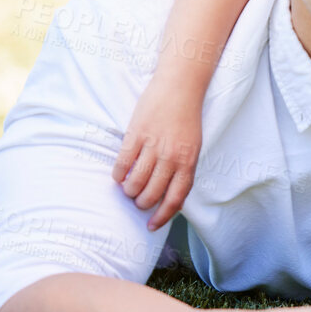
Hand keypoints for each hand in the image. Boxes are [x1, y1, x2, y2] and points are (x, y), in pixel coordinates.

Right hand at [111, 85, 203, 229]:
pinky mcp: (136, 134)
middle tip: (137, 200)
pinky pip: (123, 163)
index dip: (162, 217)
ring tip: (128, 189)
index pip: (174, 199)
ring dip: (129, 191)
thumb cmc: (186, 118)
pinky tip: (118, 177)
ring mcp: (153, 146)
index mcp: (188, 162)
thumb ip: (182, 170)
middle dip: (142, 203)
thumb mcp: (193, 147)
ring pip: (135, 182)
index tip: (151, 225)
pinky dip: (118, 175)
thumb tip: (167, 197)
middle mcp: (171, 157)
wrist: (180, 86)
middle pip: (152, 194)